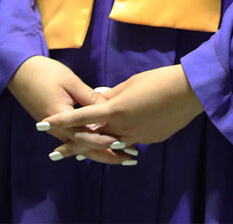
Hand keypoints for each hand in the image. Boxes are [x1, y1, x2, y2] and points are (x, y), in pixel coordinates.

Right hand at [8, 55, 133, 163]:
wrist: (20, 73)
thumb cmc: (46, 73)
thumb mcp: (71, 83)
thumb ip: (89, 98)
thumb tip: (109, 108)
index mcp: (61, 118)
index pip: (84, 135)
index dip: (104, 141)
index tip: (122, 145)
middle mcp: (58, 128)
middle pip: (84, 147)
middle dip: (107, 154)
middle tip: (130, 159)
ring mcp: (56, 128)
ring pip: (80, 146)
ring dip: (101, 152)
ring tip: (123, 156)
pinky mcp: (57, 125)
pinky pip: (75, 138)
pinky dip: (90, 144)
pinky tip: (105, 148)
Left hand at [42, 64, 202, 160]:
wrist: (191, 91)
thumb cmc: (161, 79)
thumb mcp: (132, 83)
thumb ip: (112, 95)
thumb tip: (99, 99)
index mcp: (115, 110)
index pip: (81, 117)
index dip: (59, 121)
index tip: (41, 124)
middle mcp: (123, 127)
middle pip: (91, 138)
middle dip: (72, 144)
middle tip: (55, 152)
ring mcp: (137, 136)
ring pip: (111, 144)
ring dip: (96, 147)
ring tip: (80, 153)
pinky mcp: (151, 139)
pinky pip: (131, 141)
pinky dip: (121, 141)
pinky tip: (117, 141)